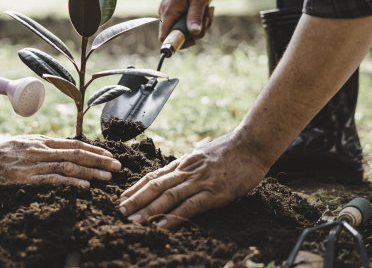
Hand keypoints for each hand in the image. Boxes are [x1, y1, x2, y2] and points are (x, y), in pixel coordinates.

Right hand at [0, 128, 121, 187]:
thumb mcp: (23, 143)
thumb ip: (41, 146)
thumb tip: (59, 151)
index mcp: (42, 140)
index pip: (74, 144)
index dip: (93, 149)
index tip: (108, 154)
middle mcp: (42, 149)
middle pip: (77, 154)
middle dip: (100, 160)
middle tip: (118, 165)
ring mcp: (35, 163)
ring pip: (70, 167)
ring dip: (91, 172)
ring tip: (107, 177)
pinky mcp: (27, 178)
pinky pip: (53, 180)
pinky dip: (71, 183)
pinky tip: (85, 187)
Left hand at [118, 132, 267, 228]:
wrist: (252, 145)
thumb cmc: (230, 150)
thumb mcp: (203, 154)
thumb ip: (190, 165)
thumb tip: (178, 172)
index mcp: (184, 163)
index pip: (154, 175)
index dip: (136, 187)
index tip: (123, 197)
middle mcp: (187, 171)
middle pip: (155, 185)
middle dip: (136, 199)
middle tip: (120, 211)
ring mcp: (200, 181)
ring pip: (168, 196)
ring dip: (148, 209)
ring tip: (133, 220)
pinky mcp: (214, 193)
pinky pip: (189, 206)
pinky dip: (174, 216)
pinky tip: (161, 226)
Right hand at [158, 0, 214, 47]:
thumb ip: (195, 16)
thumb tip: (194, 34)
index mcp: (169, 10)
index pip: (164, 36)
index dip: (176, 42)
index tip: (192, 41)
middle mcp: (165, 12)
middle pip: (177, 34)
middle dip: (195, 31)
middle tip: (208, 19)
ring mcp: (169, 11)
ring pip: (183, 29)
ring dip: (199, 24)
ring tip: (208, 10)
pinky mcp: (175, 10)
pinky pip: (184, 22)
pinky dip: (196, 19)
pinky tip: (204, 9)